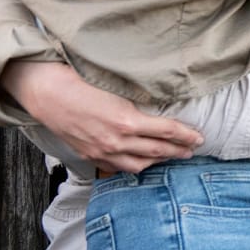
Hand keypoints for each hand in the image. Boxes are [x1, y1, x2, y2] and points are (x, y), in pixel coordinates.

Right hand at [0, 62, 202, 173]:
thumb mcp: (120, 89)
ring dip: (158, 161)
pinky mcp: (90, 155)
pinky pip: (118, 167)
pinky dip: (134, 165)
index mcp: (128, 122)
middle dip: (179, 150)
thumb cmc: (84, 83)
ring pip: (138, 164)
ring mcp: (102, 151)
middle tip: (193, 149)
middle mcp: (117, 141)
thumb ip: (141, 102)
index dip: (186, 135)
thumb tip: (164, 106)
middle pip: (157, 150)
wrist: (49, 94)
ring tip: (171, 156)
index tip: (200, 136)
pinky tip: (142, 161)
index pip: (168, 131)